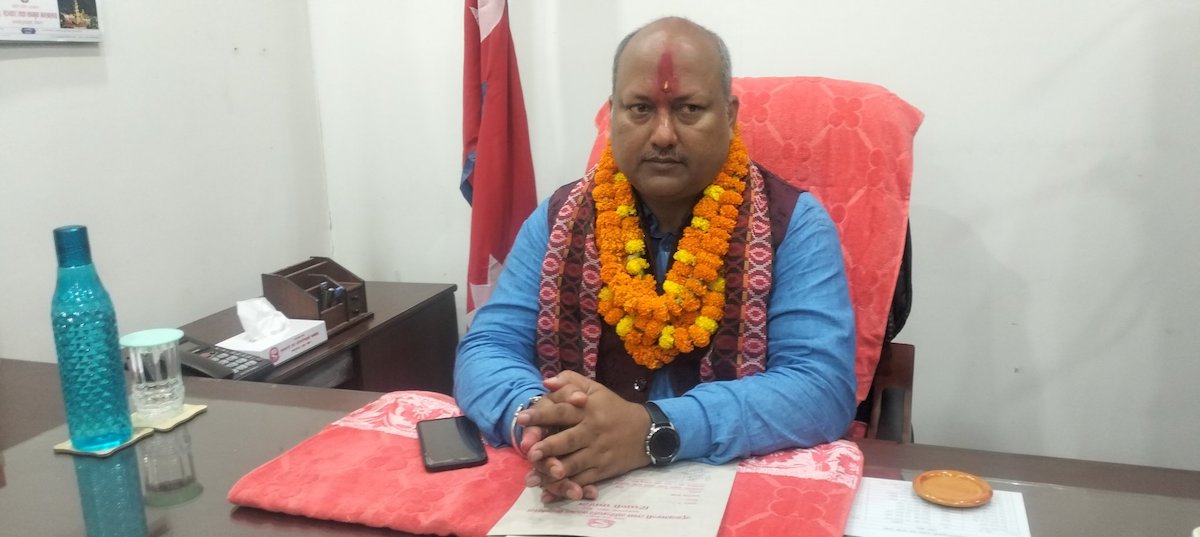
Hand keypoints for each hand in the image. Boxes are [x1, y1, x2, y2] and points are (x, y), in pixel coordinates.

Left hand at [519, 371, 650, 501]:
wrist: (646, 432)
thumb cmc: (613, 408)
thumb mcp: (595, 389)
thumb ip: (570, 381)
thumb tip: (546, 382)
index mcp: (587, 410)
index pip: (563, 411)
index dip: (542, 414)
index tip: (522, 418)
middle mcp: (592, 432)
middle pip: (568, 440)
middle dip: (549, 447)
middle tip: (530, 453)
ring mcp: (597, 453)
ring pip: (574, 464)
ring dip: (554, 472)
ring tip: (534, 477)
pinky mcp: (602, 471)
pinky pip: (583, 481)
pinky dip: (566, 489)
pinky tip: (549, 495)